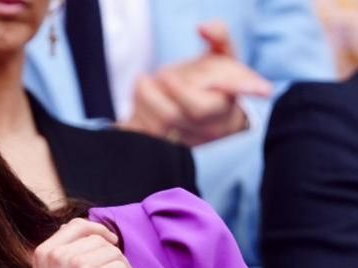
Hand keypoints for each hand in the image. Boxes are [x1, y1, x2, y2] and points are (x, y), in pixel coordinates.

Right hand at [31, 219, 134, 267]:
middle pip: (98, 240)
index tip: (111, 243)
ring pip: (113, 253)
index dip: (97, 231)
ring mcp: (75, 264)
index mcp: (43, 252)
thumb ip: (62, 258)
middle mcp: (56, 253)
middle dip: (113, 257)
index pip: (76, 225)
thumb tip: (84, 231)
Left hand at [121, 22, 271, 145]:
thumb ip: (219, 36)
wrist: (218, 118)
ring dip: (140, 104)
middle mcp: (203, 130)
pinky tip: (139, 106)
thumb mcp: (226, 56)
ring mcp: (183, 142)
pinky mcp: (164, 149)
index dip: (179, 92)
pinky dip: (131, 121)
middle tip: (147, 78)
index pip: (199, 108)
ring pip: (152, 128)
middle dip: (151, 94)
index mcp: (221, 108)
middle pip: (169, 117)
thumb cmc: (220, 82)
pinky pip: (140, 138)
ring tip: (144, 86)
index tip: (164, 74)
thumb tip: (203, 27)